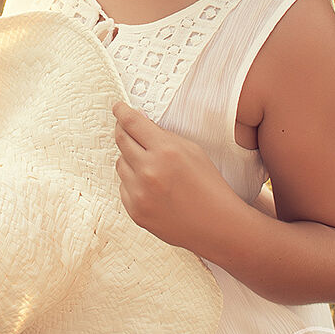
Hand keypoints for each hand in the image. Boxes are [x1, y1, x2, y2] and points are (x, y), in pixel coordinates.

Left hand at [112, 100, 232, 252]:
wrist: (217, 226)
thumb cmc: (209, 186)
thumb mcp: (192, 150)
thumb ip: (163, 134)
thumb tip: (139, 120)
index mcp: (165, 151)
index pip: (132, 123)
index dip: (122, 112)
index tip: (118, 107)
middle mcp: (148, 170)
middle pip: (121, 140)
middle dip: (122, 130)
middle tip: (127, 129)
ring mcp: (139, 193)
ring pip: (120, 163)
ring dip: (129, 159)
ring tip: (149, 165)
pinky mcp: (134, 210)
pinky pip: (123, 186)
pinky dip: (132, 182)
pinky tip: (151, 186)